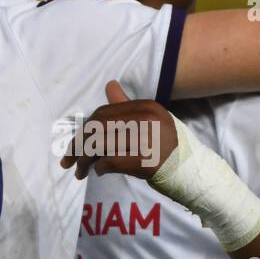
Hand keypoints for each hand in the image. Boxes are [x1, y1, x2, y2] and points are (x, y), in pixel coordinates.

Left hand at [59, 80, 177, 180]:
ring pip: (100, 145)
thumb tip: (109, 85)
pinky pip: (109, 161)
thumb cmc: (167, 147)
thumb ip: (126, 106)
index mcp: (146, 107)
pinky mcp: (144, 160)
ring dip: (84, 160)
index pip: (103, 114)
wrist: (190, 172)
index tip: (75, 145)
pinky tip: (98, 172)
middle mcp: (146, 119)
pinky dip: (99, 168)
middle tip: (69, 161)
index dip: (84, 130)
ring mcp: (146, 139)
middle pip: (97, 127)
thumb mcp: (150, 120)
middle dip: (78, 145)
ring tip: (80, 172)